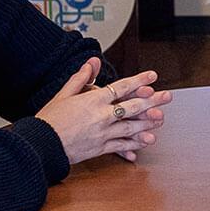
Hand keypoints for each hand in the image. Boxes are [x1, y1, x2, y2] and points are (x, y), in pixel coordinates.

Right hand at [35, 58, 172, 164]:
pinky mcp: (100, 148)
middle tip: (167, 96)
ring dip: (148, 123)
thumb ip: (81, 78)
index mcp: (93, 100)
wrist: (41, 143)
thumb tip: (93, 62)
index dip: (139, 80)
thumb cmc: (50, 118)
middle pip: (133, 106)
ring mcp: (102, 133)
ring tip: (161, 120)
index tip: (153, 76)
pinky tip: (145, 142)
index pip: (122, 87)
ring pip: (131, 127)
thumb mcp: (64, 94)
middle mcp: (101, 116)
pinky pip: (121, 146)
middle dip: (152, 101)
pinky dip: (134, 144)